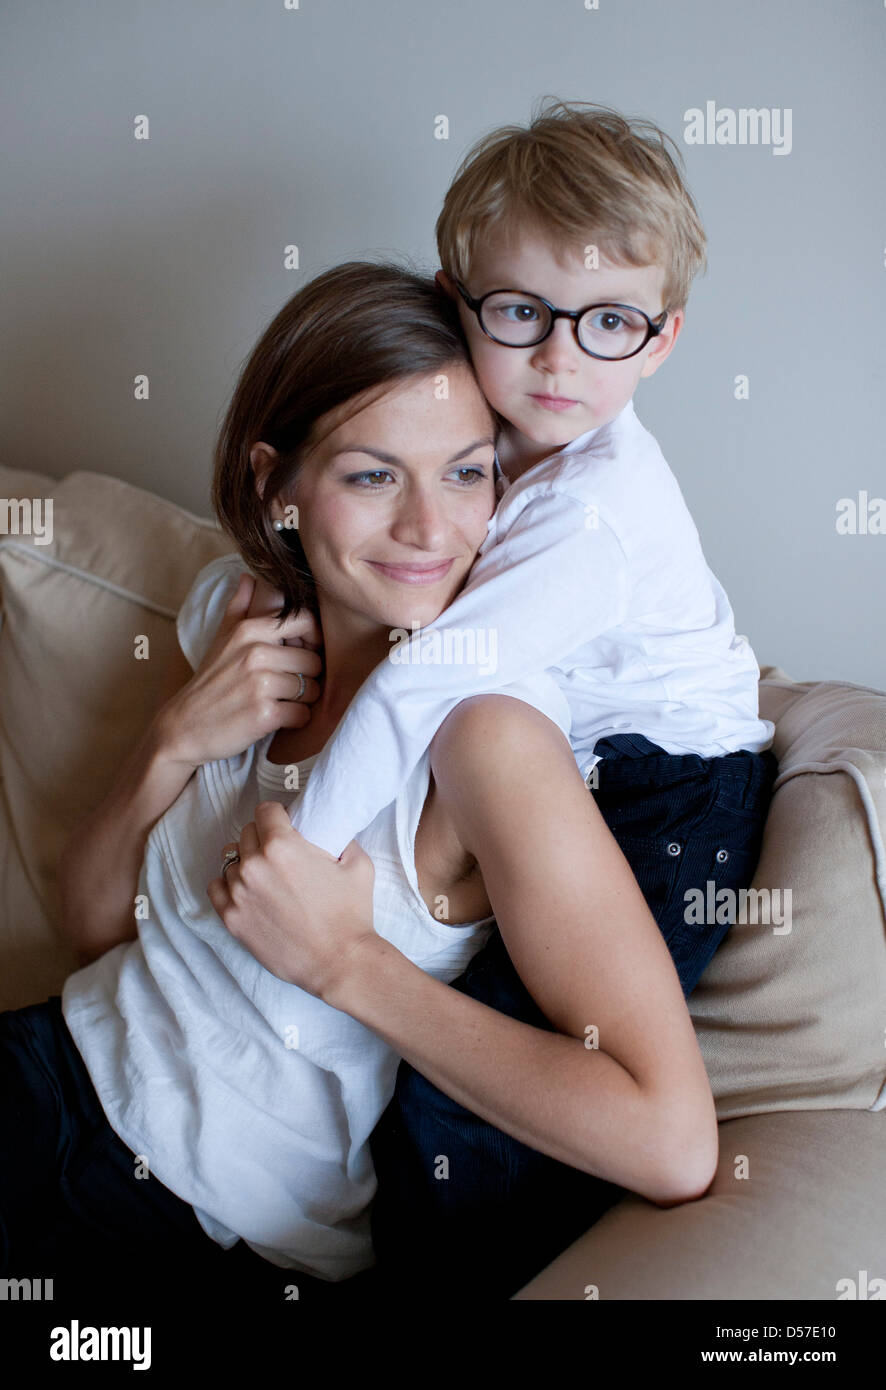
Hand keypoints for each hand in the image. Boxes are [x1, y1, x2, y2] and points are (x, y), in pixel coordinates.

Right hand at [158, 572, 324, 767]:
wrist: (183, 727)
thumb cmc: (209, 683)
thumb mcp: (220, 640)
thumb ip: (239, 608)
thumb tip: (249, 577)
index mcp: (249, 631)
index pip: (305, 621)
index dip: (313, 640)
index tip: (302, 655)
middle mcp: (256, 653)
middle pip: (314, 662)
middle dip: (305, 678)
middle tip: (285, 688)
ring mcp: (260, 684)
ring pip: (311, 689)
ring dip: (301, 701)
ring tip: (279, 702)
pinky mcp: (264, 714)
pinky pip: (303, 715)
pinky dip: (295, 721)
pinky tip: (276, 719)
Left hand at [206, 802, 376, 1000]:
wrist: (339, 961)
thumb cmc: (350, 914)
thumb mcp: (358, 864)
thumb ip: (342, 838)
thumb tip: (332, 828)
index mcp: (282, 846)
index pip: (265, 810)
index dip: (277, 815)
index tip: (284, 824)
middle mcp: (254, 865)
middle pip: (247, 833)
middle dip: (264, 838)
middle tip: (281, 854)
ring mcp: (238, 893)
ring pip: (231, 860)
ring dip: (247, 863)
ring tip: (267, 878)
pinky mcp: (231, 918)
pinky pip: (216, 887)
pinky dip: (228, 885)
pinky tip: (247, 891)